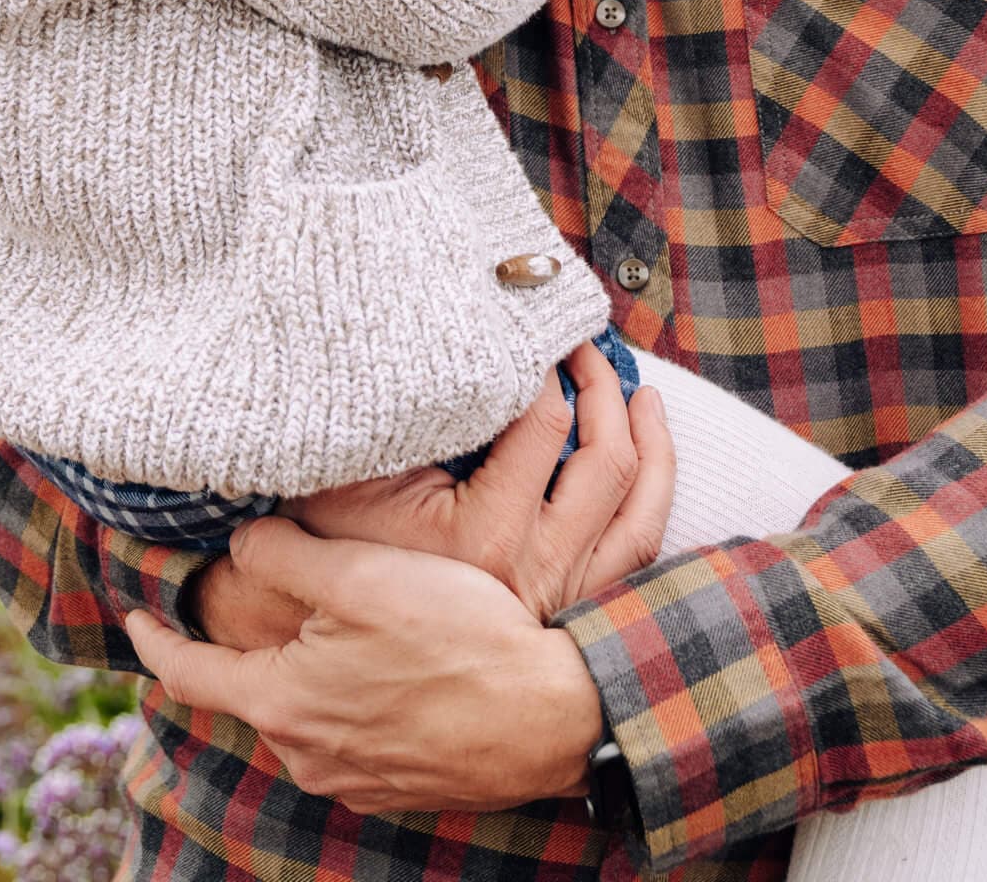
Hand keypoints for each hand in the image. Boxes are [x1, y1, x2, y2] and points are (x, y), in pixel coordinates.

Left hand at [126, 524, 604, 812]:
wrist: (550, 717)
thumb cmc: (457, 637)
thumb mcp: (361, 573)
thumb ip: (286, 552)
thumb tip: (240, 542)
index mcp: (283, 703)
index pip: (188, 672)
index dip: (154, 637)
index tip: (133, 612)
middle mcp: (307, 755)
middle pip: (256, 687)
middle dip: (253, 642)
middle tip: (272, 590)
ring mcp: (355, 780)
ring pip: (307, 710)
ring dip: (309, 669)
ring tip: (343, 622)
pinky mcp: (398, 786)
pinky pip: (352, 734)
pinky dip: (352, 696)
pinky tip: (392, 663)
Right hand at [283, 344, 674, 617]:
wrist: (334, 651)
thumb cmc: (337, 550)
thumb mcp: (356, 478)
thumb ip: (408, 420)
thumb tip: (460, 351)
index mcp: (484, 536)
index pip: (542, 423)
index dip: (543, 366)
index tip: (530, 335)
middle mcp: (535, 572)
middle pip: (606, 461)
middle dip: (603, 388)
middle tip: (583, 347)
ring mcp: (561, 598)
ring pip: (639, 514)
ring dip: (651, 445)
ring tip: (642, 396)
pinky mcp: (570, 614)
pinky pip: (637, 557)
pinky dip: (652, 503)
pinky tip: (651, 466)